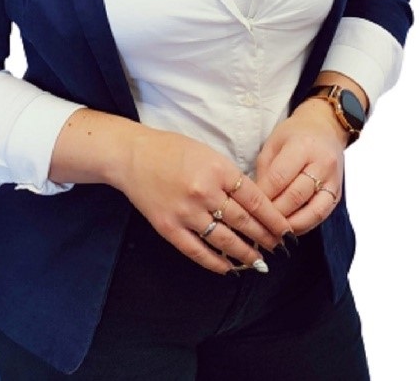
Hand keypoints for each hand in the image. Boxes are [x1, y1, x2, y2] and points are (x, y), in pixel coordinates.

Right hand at [115, 126, 293, 274]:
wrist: (133, 156)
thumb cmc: (172, 150)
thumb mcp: (208, 153)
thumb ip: (229, 177)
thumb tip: (253, 204)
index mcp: (218, 170)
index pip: (256, 200)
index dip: (274, 218)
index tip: (286, 230)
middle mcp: (204, 192)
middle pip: (244, 221)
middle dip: (265, 238)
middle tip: (278, 248)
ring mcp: (186, 212)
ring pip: (224, 240)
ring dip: (245, 253)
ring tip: (259, 262)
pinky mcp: (169, 227)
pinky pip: (197, 251)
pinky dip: (215, 262)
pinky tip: (228, 268)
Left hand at [254, 101, 345, 234]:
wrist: (326, 128)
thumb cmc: (294, 134)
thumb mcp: (273, 143)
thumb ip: (265, 170)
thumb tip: (256, 200)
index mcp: (302, 146)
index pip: (279, 178)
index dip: (263, 196)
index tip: (248, 207)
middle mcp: (321, 164)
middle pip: (295, 196)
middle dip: (274, 213)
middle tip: (257, 224)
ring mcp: (333, 180)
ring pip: (312, 211)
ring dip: (291, 225)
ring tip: (273, 232)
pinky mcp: (337, 194)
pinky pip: (322, 215)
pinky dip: (305, 225)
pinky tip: (290, 229)